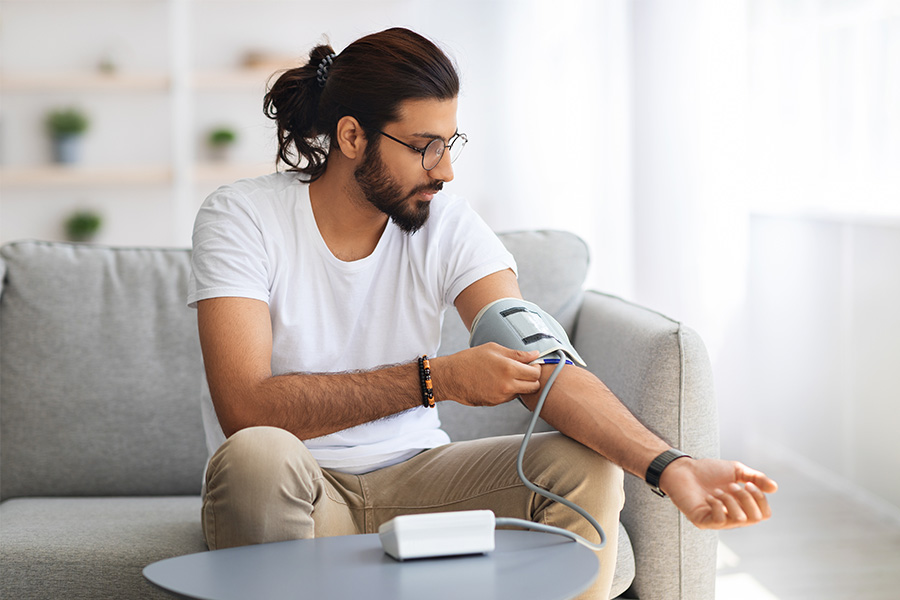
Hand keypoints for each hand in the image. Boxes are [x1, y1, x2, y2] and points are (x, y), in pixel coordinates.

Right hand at [431, 343, 541, 406]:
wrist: (451, 377)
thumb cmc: (470, 359)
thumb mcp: (493, 349)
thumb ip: (517, 354)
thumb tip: (535, 354)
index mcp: (508, 368)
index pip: (536, 373)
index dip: (536, 368)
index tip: (532, 364)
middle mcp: (507, 385)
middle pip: (534, 386)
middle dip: (533, 379)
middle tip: (525, 371)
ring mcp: (501, 396)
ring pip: (523, 393)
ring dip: (521, 385)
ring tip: (508, 375)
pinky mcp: (495, 403)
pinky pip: (510, 397)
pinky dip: (509, 391)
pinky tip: (497, 382)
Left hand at [660, 457, 777, 529]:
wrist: (682, 469)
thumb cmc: (708, 471)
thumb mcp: (736, 470)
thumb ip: (755, 478)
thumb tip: (775, 488)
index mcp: (742, 507)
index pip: (764, 514)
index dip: (760, 499)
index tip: (748, 483)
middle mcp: (732, 517)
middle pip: (755, 518)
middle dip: (746, 498)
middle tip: (731, 485)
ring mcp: (718, 521)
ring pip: (739, 520)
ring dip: (730, 500)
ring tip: (717, 490)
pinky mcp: (703, 522)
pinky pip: (720, 520)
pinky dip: (718, 506)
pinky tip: (710, 497)